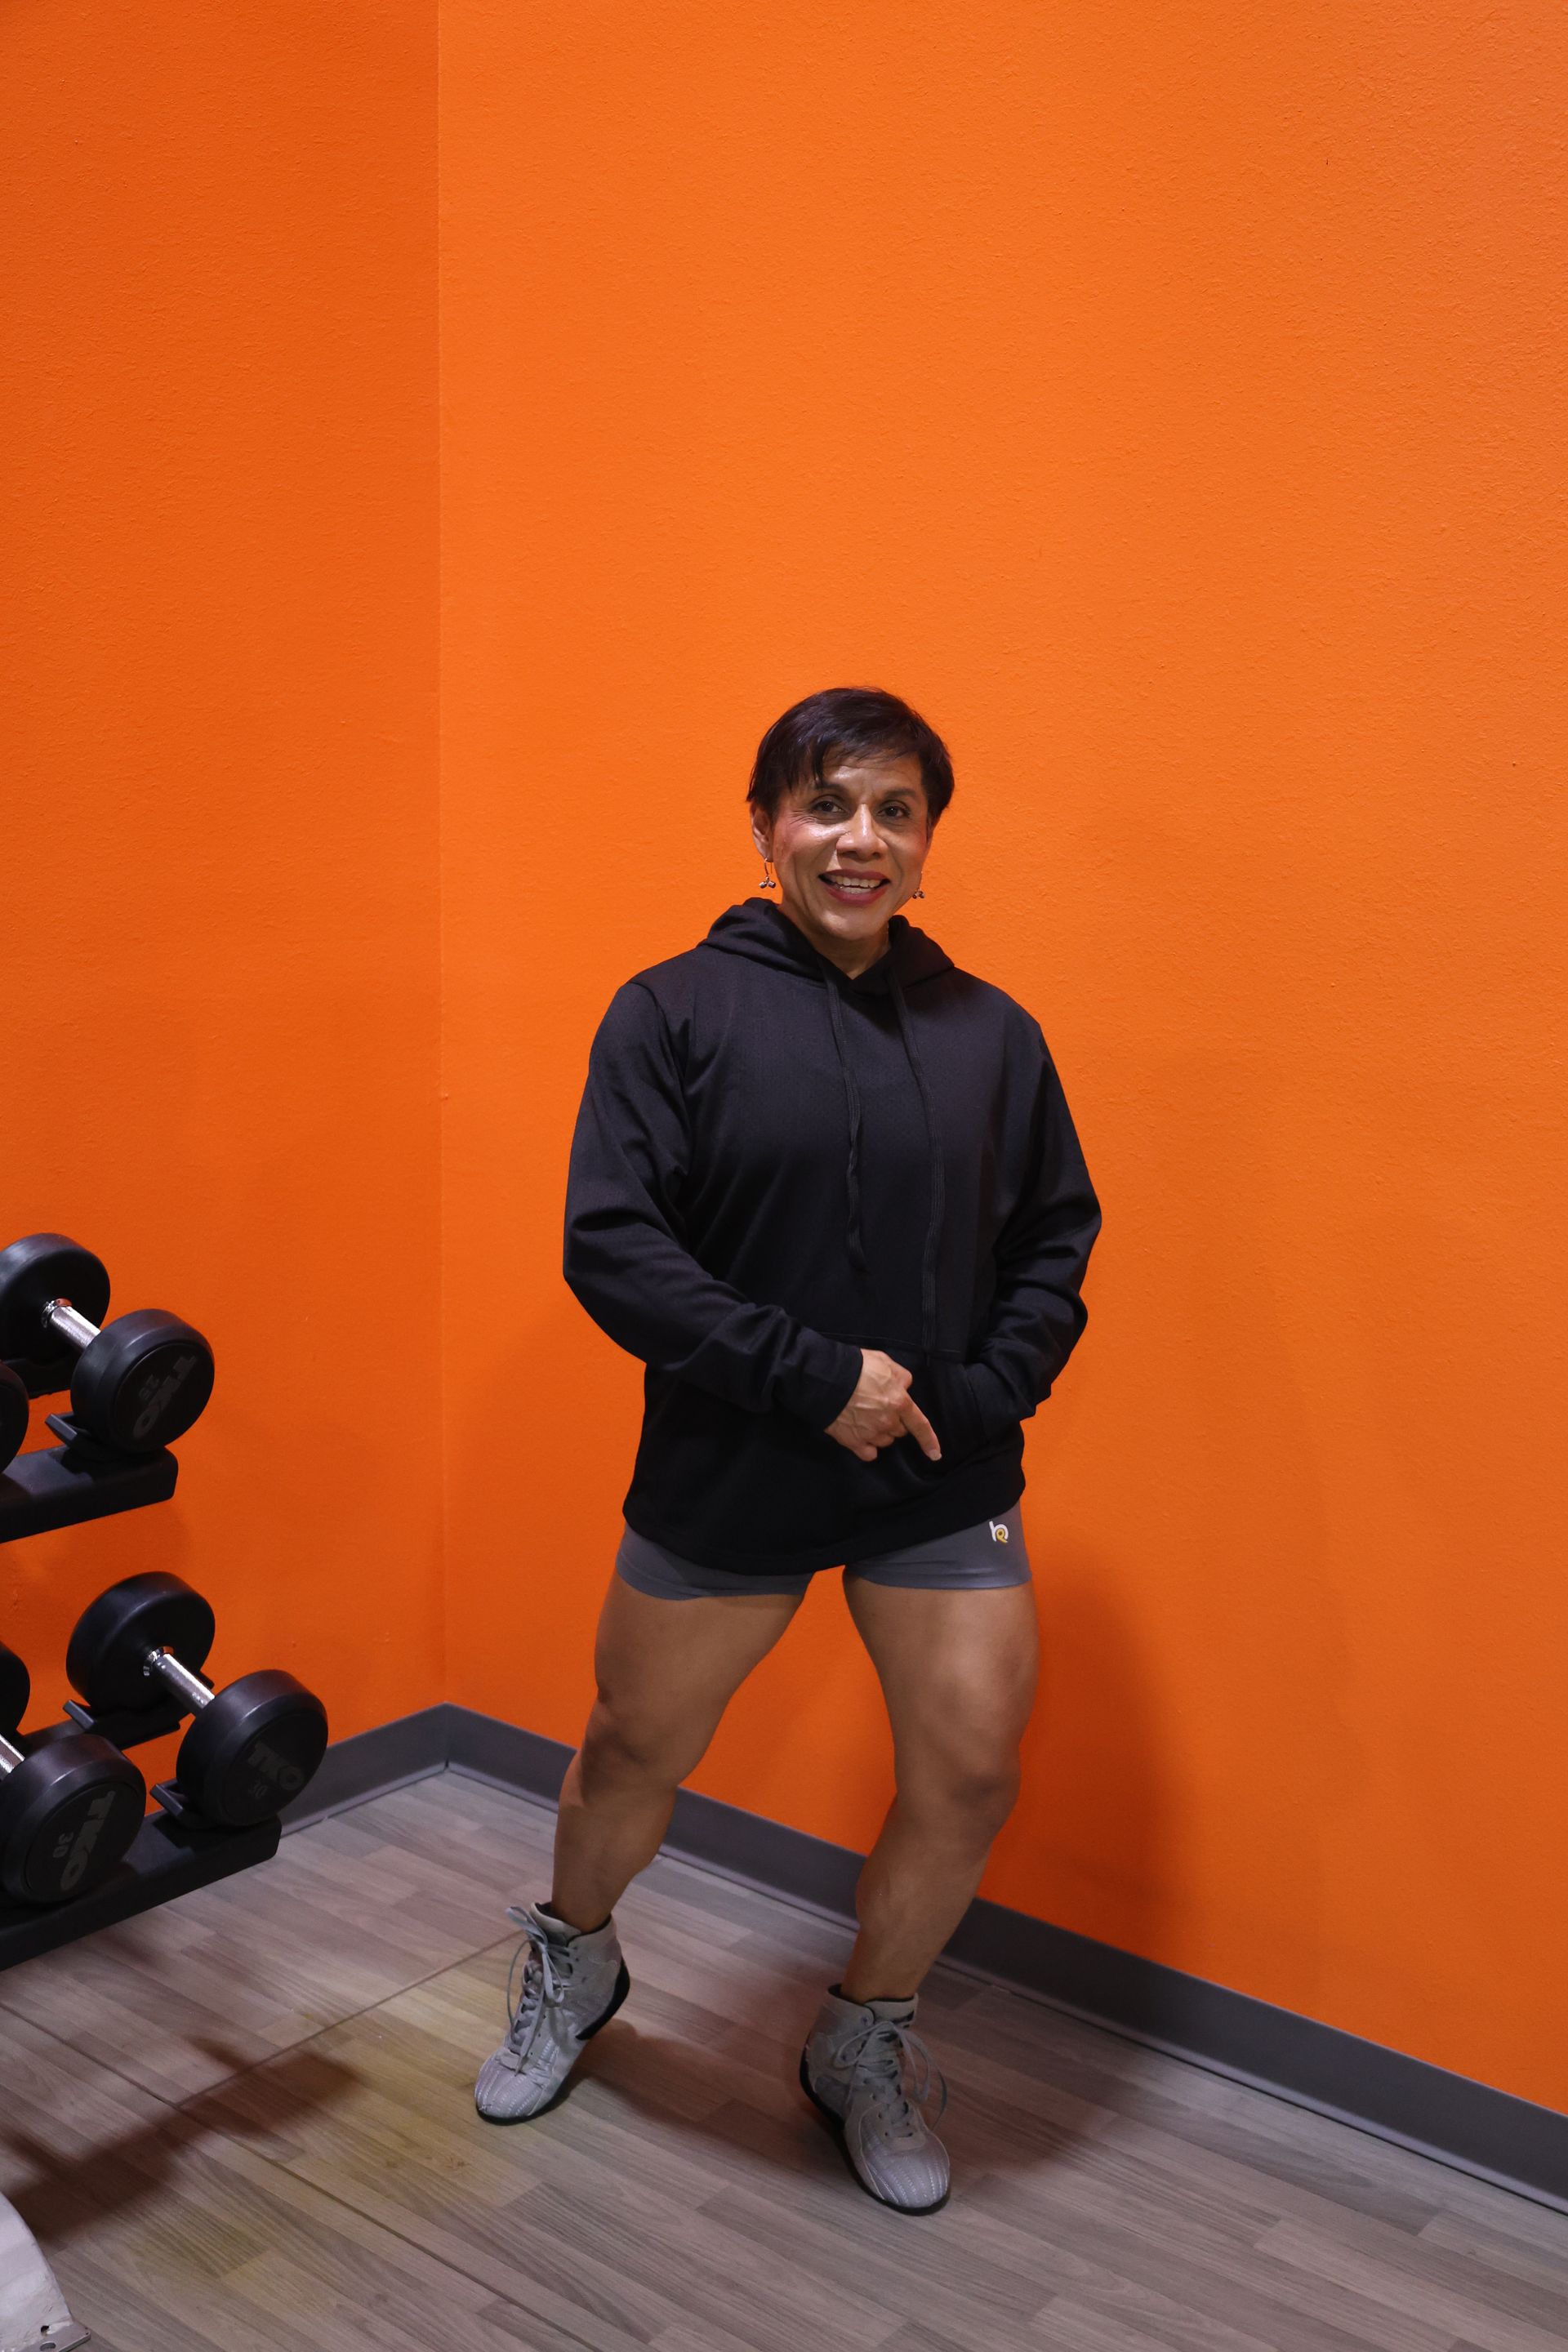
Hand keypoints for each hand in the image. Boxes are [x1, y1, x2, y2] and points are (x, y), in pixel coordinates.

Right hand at [824, 1350, 940, 1463]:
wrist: (826, 1379)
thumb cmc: (857, 1367)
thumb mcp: (885, 1362)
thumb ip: (901, 1377)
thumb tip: (905, 1388)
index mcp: (899, 1402)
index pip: (920, 1425)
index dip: (930, 1441)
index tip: (936, 1455)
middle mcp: (888, 1422)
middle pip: (900, 1431)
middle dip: (895, 1421)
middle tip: (880, 1406)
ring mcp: (870, 1434)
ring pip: (885, 1441)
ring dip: (881, 1433)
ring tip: (866, 1417)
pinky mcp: (853, 1442)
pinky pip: (869, 1453)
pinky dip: (868, 1447)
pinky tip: (861, 1436)